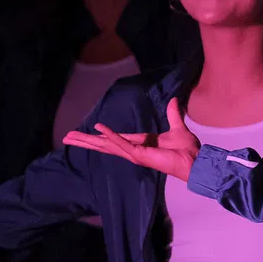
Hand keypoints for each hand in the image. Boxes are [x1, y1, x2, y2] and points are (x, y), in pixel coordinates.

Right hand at [63, 98, 199, 181]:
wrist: (195, 160)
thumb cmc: (187, 149)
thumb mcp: (177, 127)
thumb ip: (173, 114)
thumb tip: (173, 100)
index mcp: (141, 143)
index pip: (115, 138)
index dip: (101, 135)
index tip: (87, 131)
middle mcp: (134, 149)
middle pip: (105, 144)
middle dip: (86, 140)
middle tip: (66, 137)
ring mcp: (135, 153)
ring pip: (107, 146)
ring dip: (90, 140)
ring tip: (71, 137)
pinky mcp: (140, 155)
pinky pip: (122, 143)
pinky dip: (111, 136)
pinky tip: (98, 129)